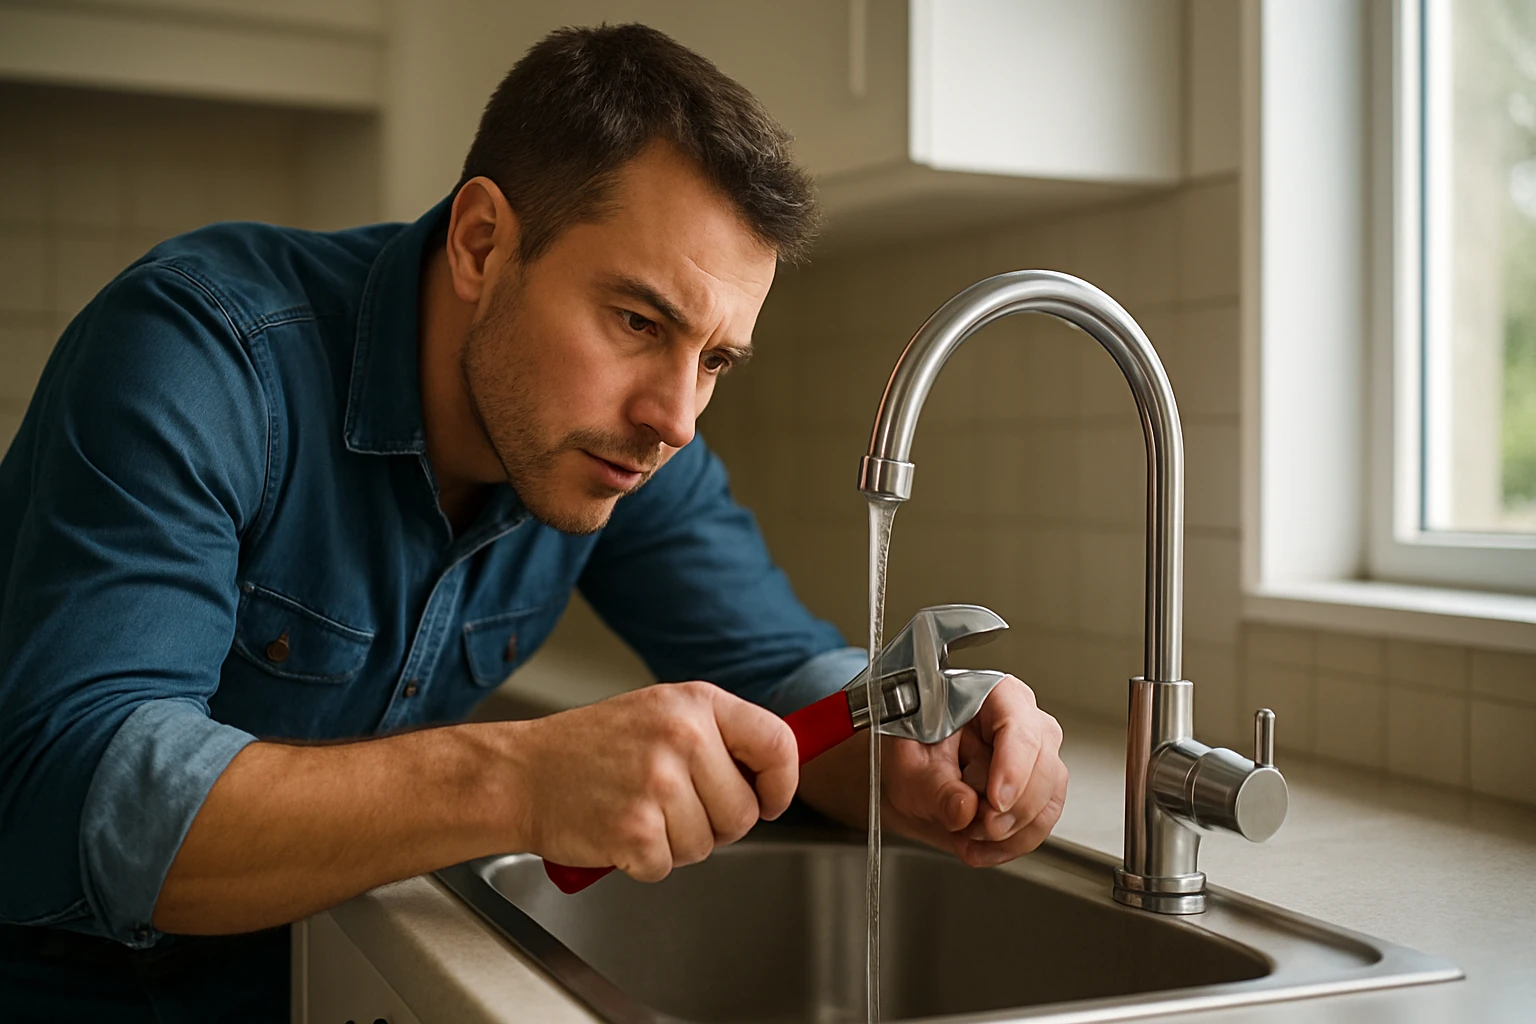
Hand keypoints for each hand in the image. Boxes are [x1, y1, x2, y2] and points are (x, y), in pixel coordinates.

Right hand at [506, 681, 797, 881]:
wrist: (521, 773)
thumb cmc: (591, 748)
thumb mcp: (661, 714)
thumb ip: (716, 736)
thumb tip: (773, 773)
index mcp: (696, 704)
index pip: (778, 744)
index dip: (781, 783)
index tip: (768, 799)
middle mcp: (682, 737)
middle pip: (744, 811)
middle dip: (715, 822)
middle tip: (671, 805)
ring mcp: (658, 784)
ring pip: (708, 844)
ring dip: (676, 842)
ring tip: (638, 810)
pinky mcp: (635, 830)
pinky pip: (669, 865)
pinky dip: (644, 860)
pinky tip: (619, 830)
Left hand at [882, 675, 1066, 866]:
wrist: (910, 780)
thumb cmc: (911, 754)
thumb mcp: (907, 768)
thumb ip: (932, 787)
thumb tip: (963, 808)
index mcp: (991, 696)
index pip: (1018, 725)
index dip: (1014, 766)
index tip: (997, 801)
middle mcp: (1022, 723)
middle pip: (1044, 765)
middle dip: (1013, 808)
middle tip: (977, 826)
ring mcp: (1035, 759)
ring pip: (1048, 799)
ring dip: (1011, 831)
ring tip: (967, 836)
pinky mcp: (1038, 793)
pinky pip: (1041, 823)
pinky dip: (1012, 844)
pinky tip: (979, 848)